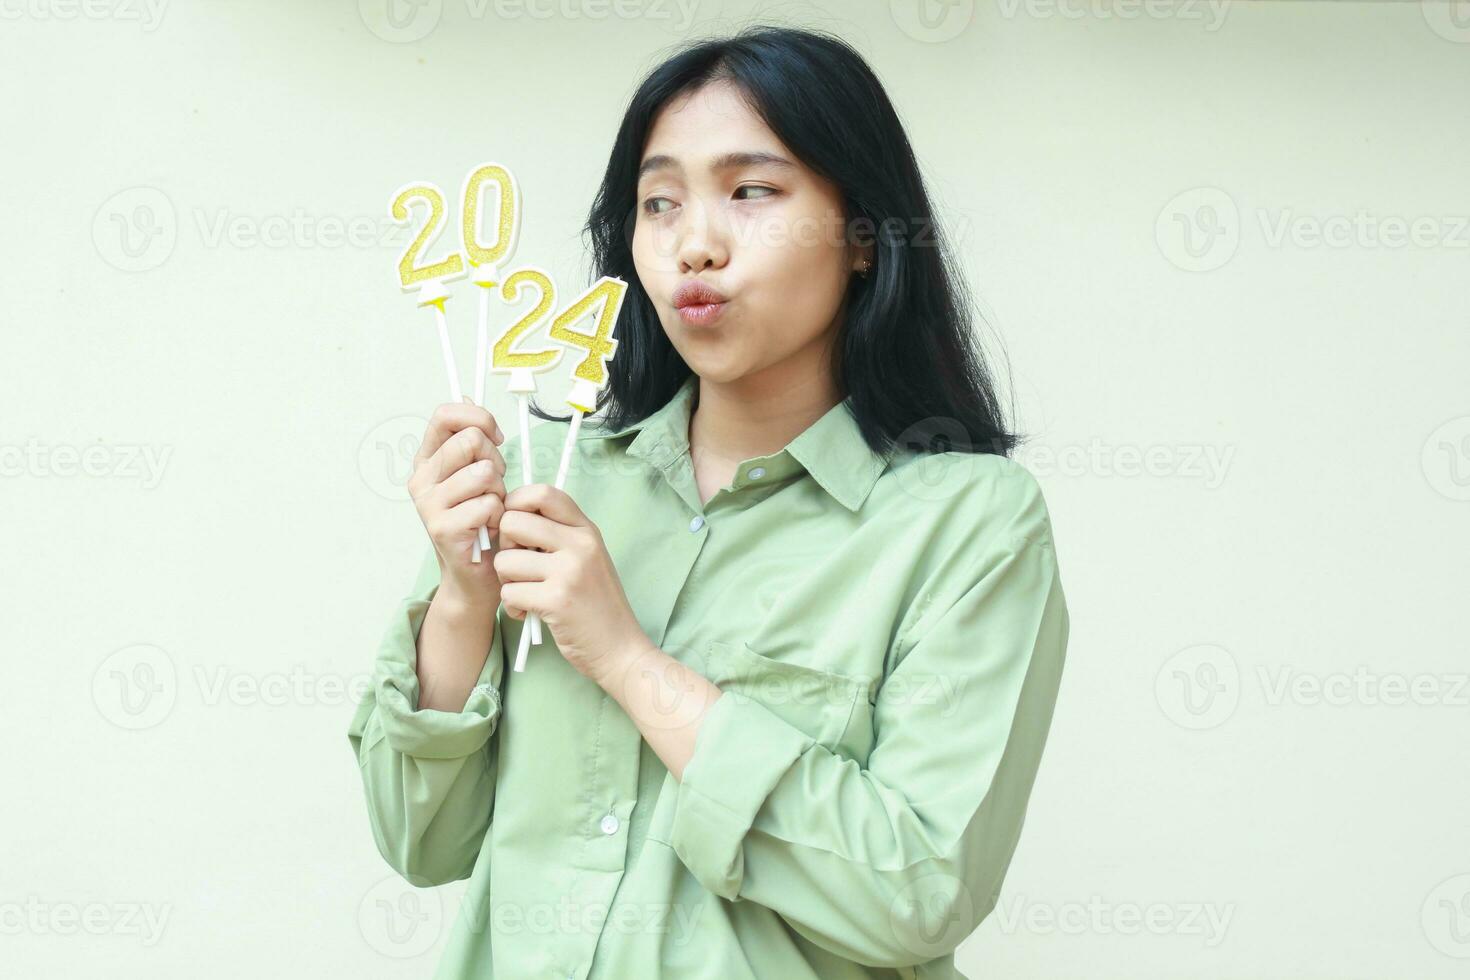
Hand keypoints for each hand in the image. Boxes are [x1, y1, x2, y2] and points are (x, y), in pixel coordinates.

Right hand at [408, 398, 507, 607]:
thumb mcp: (477, 474)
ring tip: (491, 510)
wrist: (477, 573)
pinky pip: (488, 504)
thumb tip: (466, 395)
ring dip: (499, 492)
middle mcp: (421, 479)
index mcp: (427, 460)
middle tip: (495, 486)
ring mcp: (429, 504)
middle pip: (470, 440)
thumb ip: (472, 438)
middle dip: (496, 460)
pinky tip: (489, 530)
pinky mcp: (443, 529)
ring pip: (484, 473)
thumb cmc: (481, 519)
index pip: (445, 415)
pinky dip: (499, 516)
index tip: (496, 438)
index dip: (478, 418)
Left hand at [493, 483, 649, 680]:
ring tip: (527, 594)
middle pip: (512, 521)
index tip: (515, 528)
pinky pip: (508, 593)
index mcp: (586, 530)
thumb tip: (510, 517)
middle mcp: (580, 544)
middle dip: (505, 547)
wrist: (621, 649)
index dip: (516, 504)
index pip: (543, 492)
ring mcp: (569, 571)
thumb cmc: (597, 605)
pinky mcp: (557, 600)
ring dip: (506, 582)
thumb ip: (558, 536)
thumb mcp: (588, 559)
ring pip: (504, 561)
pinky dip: (512, 607)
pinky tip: (529, 613)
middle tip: (519, 568)